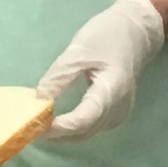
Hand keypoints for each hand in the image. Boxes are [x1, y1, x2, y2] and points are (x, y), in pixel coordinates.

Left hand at [36, 0, 167, 143]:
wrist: (137, 32)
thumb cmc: (108, 35)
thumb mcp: (78, 50)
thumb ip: (59, 77)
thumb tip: (38, 100)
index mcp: (112, 90)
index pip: (83, 120)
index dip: (59, 128)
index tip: (35, 125)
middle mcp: (119, 108)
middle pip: (85, 130)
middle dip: (57, 133)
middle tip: (30, 126)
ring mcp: (120, 113)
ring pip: (88, 133)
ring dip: (64, 134)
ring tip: (39, 125)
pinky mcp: (116, 113)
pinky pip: (93, 128)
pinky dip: (74, 129)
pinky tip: (57, 122)